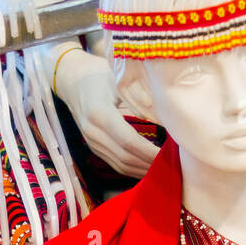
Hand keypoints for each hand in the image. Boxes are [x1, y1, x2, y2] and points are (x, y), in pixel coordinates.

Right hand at [54, 49, 159, 177]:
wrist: (73, 80)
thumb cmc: (99, 75)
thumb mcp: (119, 78)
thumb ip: (139, 95)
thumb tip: (165, 115)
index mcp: (99, 113)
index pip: (128, 141)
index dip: (149, 151)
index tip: (169, 152)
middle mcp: (93, 132)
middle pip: (125, 157)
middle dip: (149, 162)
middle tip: (172, 162)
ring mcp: (92, 142)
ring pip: (120, 165)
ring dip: (142, 169)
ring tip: (163, 166)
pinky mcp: (94, 148)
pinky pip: (116, 164)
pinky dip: (134, 168)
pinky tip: (148, 166)